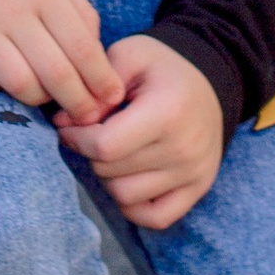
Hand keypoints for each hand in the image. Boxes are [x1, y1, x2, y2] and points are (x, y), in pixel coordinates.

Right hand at [0, 0, 122, 116]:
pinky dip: (2, 88)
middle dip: (78, 102)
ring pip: (21, 84)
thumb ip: (77, 11)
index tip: (111, 97)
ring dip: (40, 100)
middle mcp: (12, 9)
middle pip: (56, 73)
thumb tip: (97, 58)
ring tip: (46, 97)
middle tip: (87, 116)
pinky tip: (8, 79)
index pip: (81, 47)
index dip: (101, 79)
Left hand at [56, 35, 225, 229]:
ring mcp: (194, 173)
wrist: (209, 84)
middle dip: (90, 153)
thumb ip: (95, 87)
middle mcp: (184, 148)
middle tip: (94, 133)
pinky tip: (128, 178)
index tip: (70, 125)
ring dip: (108, 177)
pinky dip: (133, 204)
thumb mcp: (129, 56)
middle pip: (110, 171)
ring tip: (113, 152)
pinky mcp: (198, 189)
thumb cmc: (162, 69)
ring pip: (125, 196)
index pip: (105, 146)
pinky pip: (154, 218)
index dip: (76, 138)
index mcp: (167, 112)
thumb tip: (65, 123)